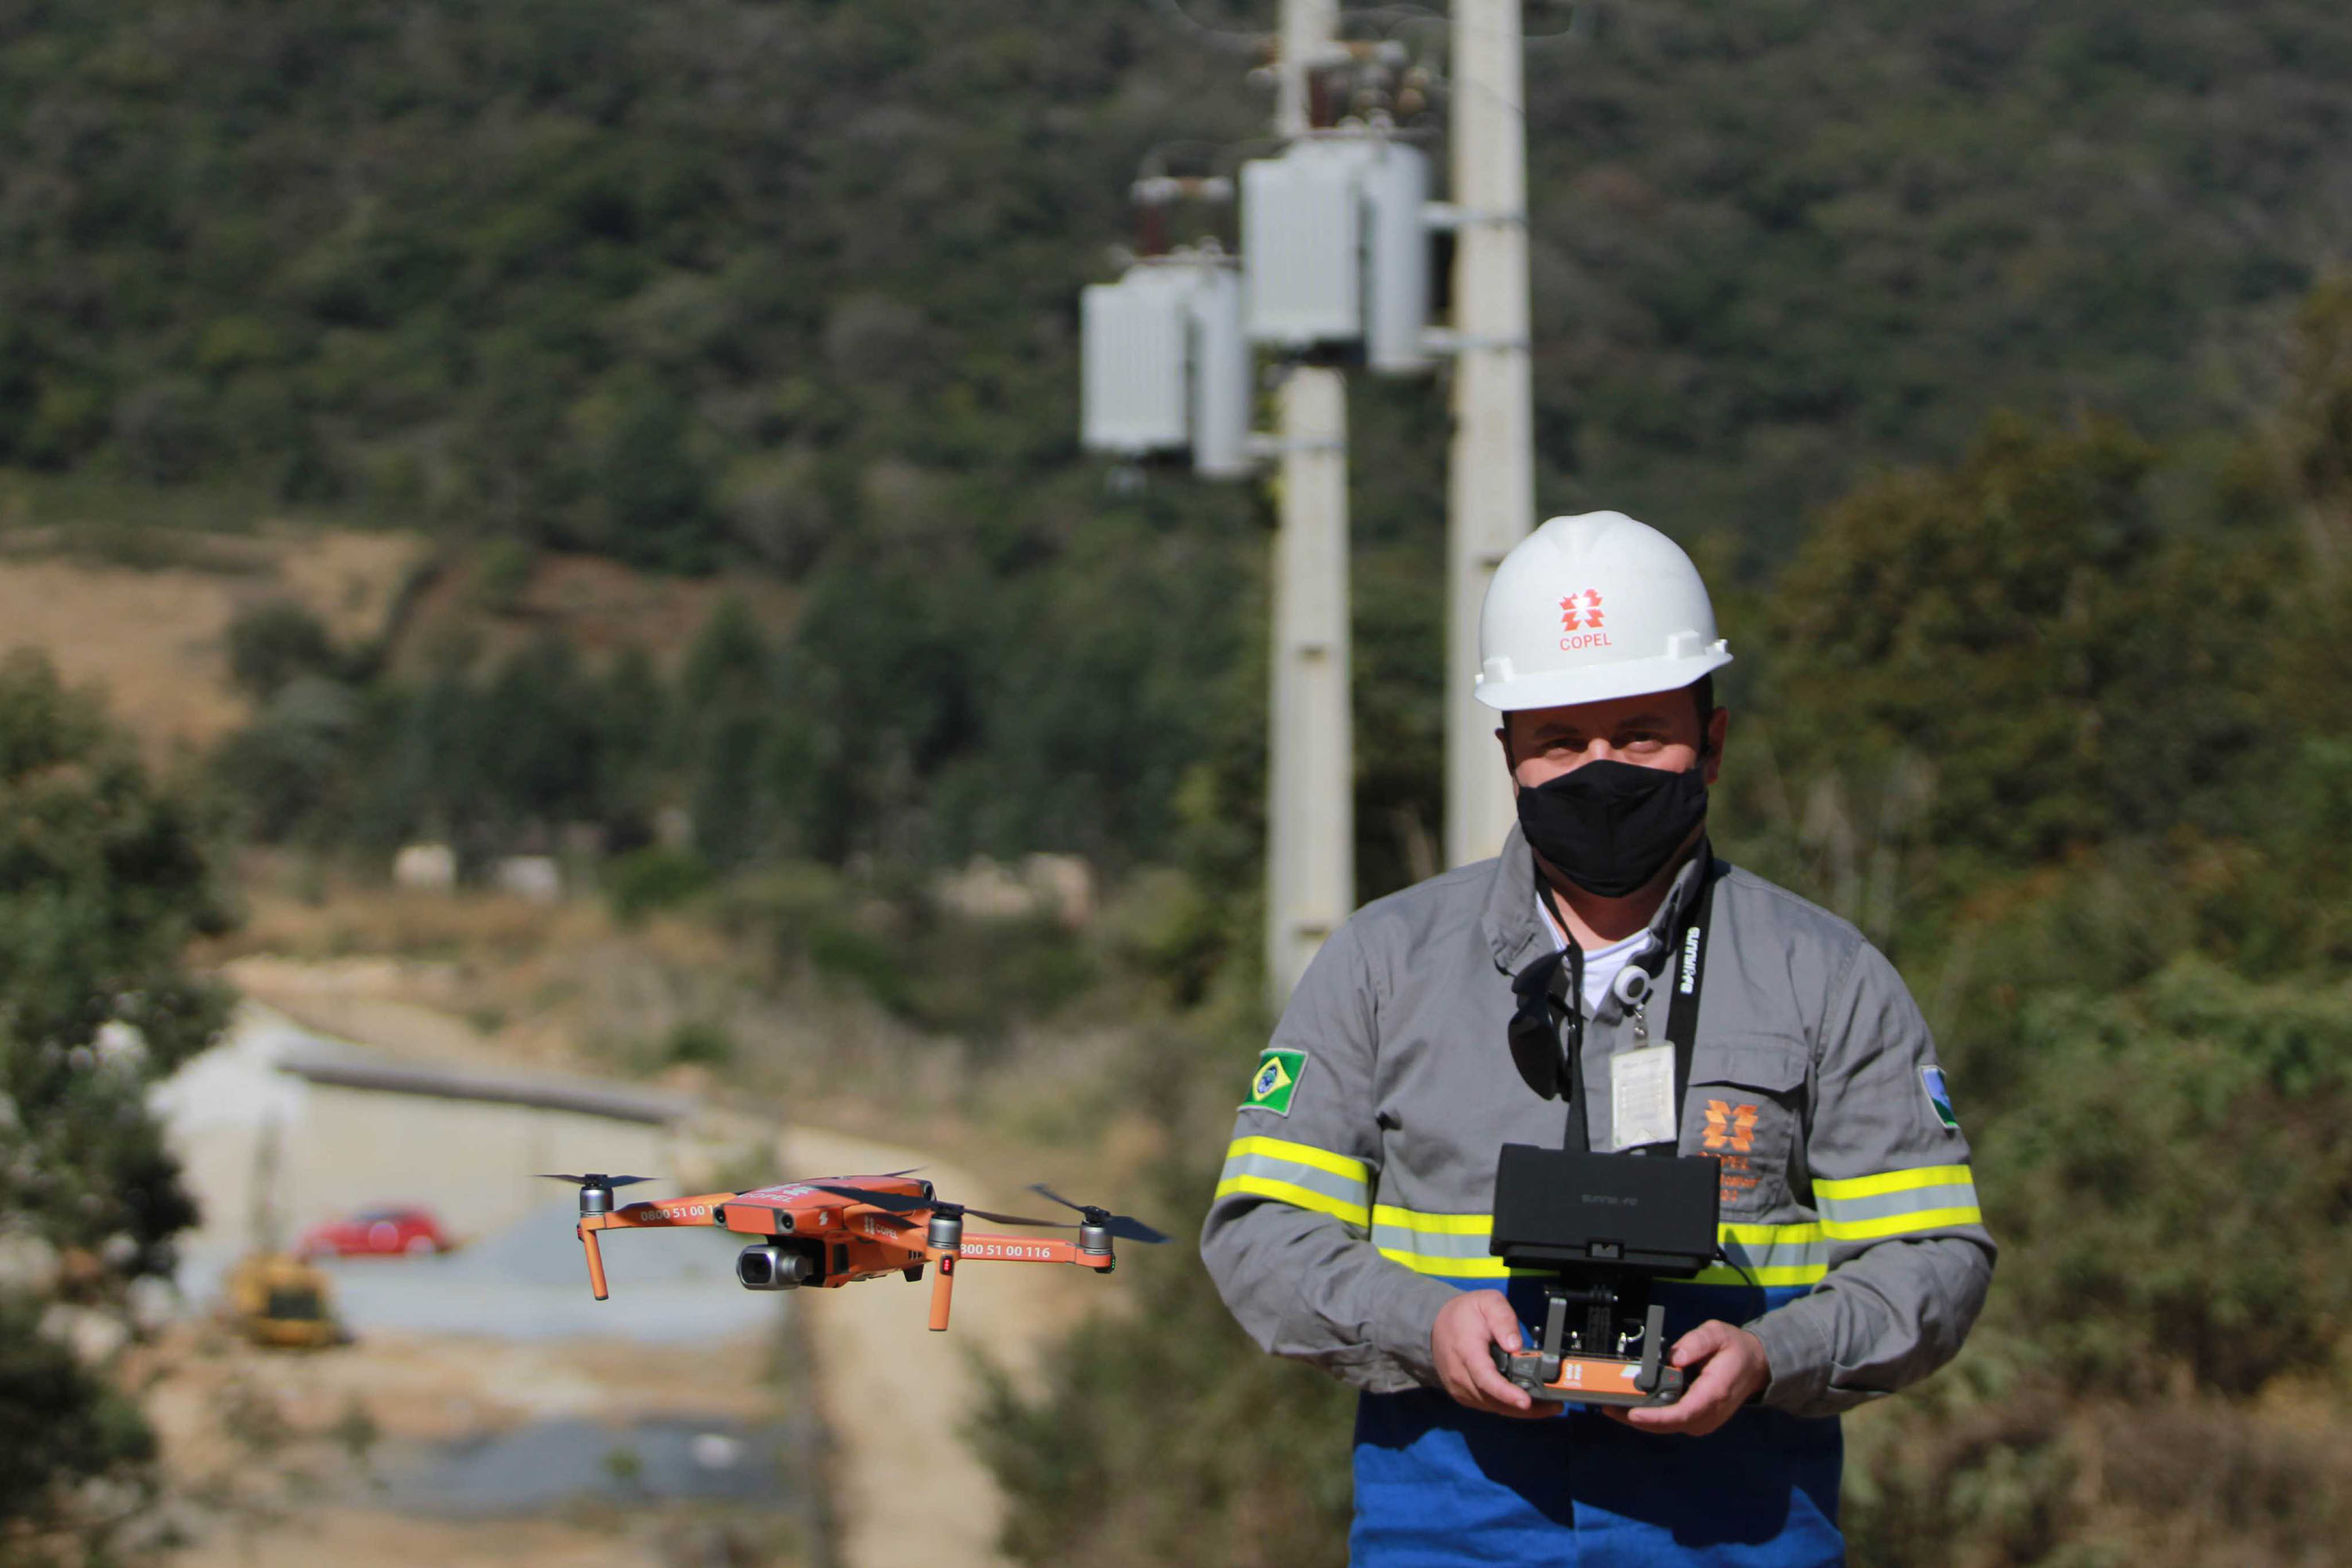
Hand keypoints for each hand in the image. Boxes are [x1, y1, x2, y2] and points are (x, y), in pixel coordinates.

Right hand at [1430, 1290, 1549, 1418]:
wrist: (1435, 1323)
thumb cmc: (1464, 1313)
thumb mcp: (1488, 1302)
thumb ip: (1503, 1320)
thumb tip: (1515, 1345)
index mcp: (1466, 1352)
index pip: (1486, 1379)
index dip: (1507, 1393)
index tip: (1526, 1401)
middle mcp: (1460, 1376)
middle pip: (1494, 1400)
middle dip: (1526, 1408)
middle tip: (1554, 1407)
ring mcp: (1459, 1389)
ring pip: (1493, 1407)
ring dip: (1519, 1410)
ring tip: (1547, 1406)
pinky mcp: (1463, 1395)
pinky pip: (1488, 1405)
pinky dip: (1507, 1406)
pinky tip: (1526, 1402)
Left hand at [1605, 1320, 1769, 1435]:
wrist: (1754, 1366)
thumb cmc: (1734, 1348)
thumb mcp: (1717, 1334)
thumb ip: (1696, 1342)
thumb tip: (1675, 1357)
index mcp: (1714, 1394)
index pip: (1683, 1413)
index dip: (1656, 1417)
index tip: (1633, 1413)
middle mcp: (1708, 1414)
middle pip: (1669, 1425)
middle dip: (1637, 1418)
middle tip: (1608, 1406)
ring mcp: (1703, 1420)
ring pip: (1666, 1427)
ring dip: (1639, 1419)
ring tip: (1611, 1405)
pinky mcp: (1697, 1420)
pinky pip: (1670, 1422)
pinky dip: (1649, 1416)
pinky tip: (1628, 1406)